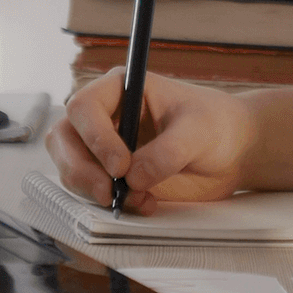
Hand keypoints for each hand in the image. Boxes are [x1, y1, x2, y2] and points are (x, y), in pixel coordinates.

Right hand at [45, 70, 256, 214]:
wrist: (230, 151)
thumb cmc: (215, 125)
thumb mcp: (199, 132)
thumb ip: (167, 152)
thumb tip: (133, 178)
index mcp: (120, 88)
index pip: (84, 107)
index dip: (94, 137)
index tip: (120, 166)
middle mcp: (103, 115)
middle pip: (63, 138)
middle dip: (80, 170)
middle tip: (109, 194)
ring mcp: (102, 146)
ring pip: (70, 168)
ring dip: (95, 191)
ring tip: (141, 199)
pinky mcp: (110, 174)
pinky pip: (92, 191)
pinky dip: (112, 203)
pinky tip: (146, 202)